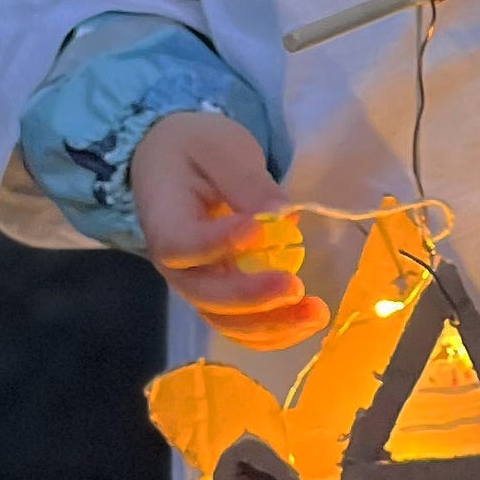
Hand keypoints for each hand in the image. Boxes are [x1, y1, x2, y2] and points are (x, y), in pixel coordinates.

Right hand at [128, 112, 328, 347]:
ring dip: (272, 325)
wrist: (174, 161)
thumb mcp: (220, 148)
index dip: (218, 244)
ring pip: (227, 320)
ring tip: (316, 312)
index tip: (258, 229)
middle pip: (206, 295)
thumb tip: (283, 215)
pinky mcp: (219, 296)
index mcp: (163, 220)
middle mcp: (175, 264)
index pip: (183, 245)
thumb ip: (247, 181)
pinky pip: (241, 326)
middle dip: (253, 297)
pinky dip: (274, 332)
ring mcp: (197, 285)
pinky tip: (308, 322)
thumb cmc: (194, 149)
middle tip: (295, 287)